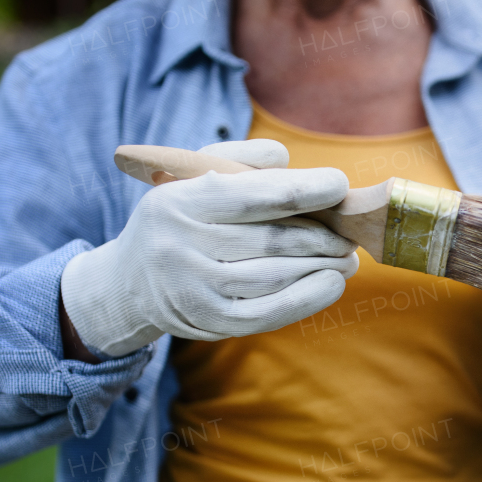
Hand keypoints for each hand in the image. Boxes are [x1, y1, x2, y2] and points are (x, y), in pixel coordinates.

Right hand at [60, 139, 357, 358]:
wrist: (130, 284)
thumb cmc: (179, 221)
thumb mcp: (193, 178)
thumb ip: (241, 159)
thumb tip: (288, 161)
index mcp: (179, 201)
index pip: (252, 195)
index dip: (302, 190)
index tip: (340, 185)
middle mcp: (182, 246)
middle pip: (272, 240)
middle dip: (322, 236)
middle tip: (351, 233)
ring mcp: (195, 289)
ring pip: (276, 276)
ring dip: (323, 266)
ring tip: (348, 258)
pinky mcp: (210, 322)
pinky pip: (270, 312)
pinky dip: (309, 298)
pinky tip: (332, 283)